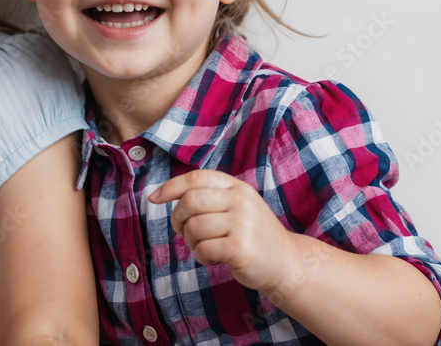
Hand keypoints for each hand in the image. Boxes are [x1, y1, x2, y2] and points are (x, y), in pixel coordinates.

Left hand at [149, 169, 299, 292]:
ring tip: (203, 247)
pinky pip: (203, 248)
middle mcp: (240, 201)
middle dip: (177, 218)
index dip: (170, 186)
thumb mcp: (237, 206)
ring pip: (194, 226)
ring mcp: (242, 223)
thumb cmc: (253, 235)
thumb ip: (210, 197)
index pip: (196, 177)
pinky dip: (200, 257)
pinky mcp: (240, 247)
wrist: (287, 263)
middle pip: (190, 201)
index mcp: (236, 187)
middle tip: (182, 231)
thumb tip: (164, 193)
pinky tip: (212, 259)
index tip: (153, 198)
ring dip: (190, 241)